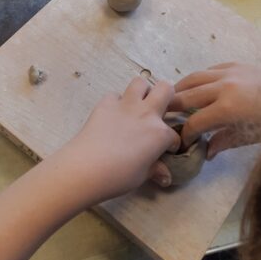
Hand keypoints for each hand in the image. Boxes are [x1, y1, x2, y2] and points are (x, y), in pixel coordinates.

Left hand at [72, 77, 178, 200]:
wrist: (86, 166)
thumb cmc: (118, 175)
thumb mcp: (142, 176)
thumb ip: (155, 170)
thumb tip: (165, 176)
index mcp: (160, 133)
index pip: (174, 136)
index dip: (171, 145)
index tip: (166, 150)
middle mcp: (147, 113)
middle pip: (165, 89)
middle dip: (167, 96)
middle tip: (160, 110)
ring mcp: (126, 105)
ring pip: (140, 83)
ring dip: (142, 92)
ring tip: (138, 105)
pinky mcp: (106, 103)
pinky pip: (114, 95)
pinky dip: (116, 102)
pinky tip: (113, 114)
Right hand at [169, 63, 260, 158]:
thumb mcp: (251, 137)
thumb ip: (225, 141)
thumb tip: (206, 153)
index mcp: (228, 108)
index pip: (195, 122)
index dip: (185, 133)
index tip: (180, 141)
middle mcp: (224, 87)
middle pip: (188, 96)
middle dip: (173, 107)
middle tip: (162, 115)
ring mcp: (230, 73)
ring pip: (195, 77)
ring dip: (181, 88)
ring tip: (172, 97)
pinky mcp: (236, 65)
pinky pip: (210, 69)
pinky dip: (200, 78)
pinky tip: (197, 85)